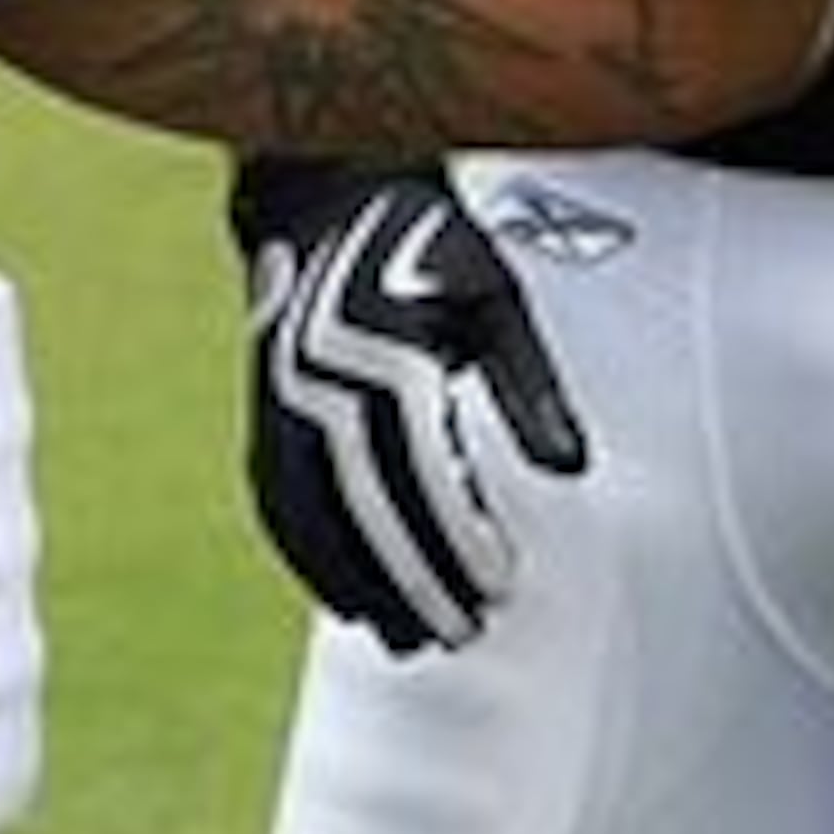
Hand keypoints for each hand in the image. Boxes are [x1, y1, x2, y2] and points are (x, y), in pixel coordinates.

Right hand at [235, 159, 590, 650]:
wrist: (327, 196)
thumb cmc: (428, 246)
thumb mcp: (495, 296)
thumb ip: (530, 383)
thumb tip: (570, 466)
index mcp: (391, 350)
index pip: (429, 472)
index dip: (462, 538)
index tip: (499, 586)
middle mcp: (327, 379)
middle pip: (371, 506)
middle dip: (416, 579)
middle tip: (461, 632)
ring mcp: (284, 399)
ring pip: (316, 515)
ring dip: (361, 584)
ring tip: (407, 637)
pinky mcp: (263, 413)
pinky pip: (277, 502)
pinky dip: (307, 558)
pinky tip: (342, 601)